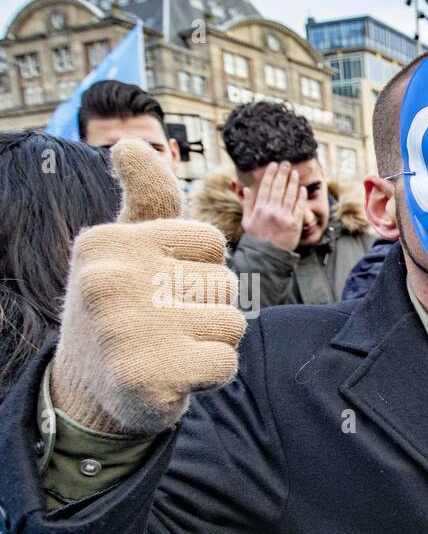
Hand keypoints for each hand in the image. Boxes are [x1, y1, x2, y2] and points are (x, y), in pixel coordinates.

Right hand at [50, 139, 244, 434]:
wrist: (91, 389)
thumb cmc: (125, 306)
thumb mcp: (129, 247)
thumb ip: (146, 198)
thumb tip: (130, 143)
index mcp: (108, 242)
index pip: (211, 242)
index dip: (200, 270)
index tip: (164, 288)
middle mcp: (110, 280)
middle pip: (225, 283)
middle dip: (208, 308)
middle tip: (164, 325)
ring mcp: (126, 329)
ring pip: (231, 323)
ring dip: (212, 342)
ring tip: (171, 348)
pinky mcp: (148, 375)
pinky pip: (226, 363)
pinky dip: (210, 375)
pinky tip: (175, 376)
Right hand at [238, 161, 306, 252]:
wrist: (268, 255)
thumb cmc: (257, 238)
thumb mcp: (247, 221)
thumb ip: (247, 204)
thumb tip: (246, 189)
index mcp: (260, 209)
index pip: (266, 187)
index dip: (270, 175)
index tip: (274, 165)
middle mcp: (272, 211)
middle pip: (278, 188)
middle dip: (282, 174)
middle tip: (286, 163)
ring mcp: (284, 217)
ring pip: (289, 196)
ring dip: (293, 182)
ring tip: (295, 173)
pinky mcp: (295, 224)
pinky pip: (298, 207)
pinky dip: (300, 197)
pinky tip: (302, 189)